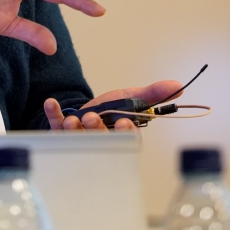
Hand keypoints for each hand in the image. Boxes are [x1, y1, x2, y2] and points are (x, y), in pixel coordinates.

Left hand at [43, 79, 184, 130]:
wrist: (87, 110)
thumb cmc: (112, 110)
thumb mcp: (133, 99)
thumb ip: (153, 94)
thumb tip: (178, 86)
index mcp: (121, 137)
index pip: (127, 141)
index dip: (125, 134)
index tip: (123, 122)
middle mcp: (100, 144)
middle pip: (100, 142)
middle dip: (96, 130)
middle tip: (91, 118)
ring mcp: (79, 142)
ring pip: (78, 139)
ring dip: (74, 128)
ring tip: (73, 118)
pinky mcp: (61, 134)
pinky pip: (55, 126)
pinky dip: (53, 114)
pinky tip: (51, 103)